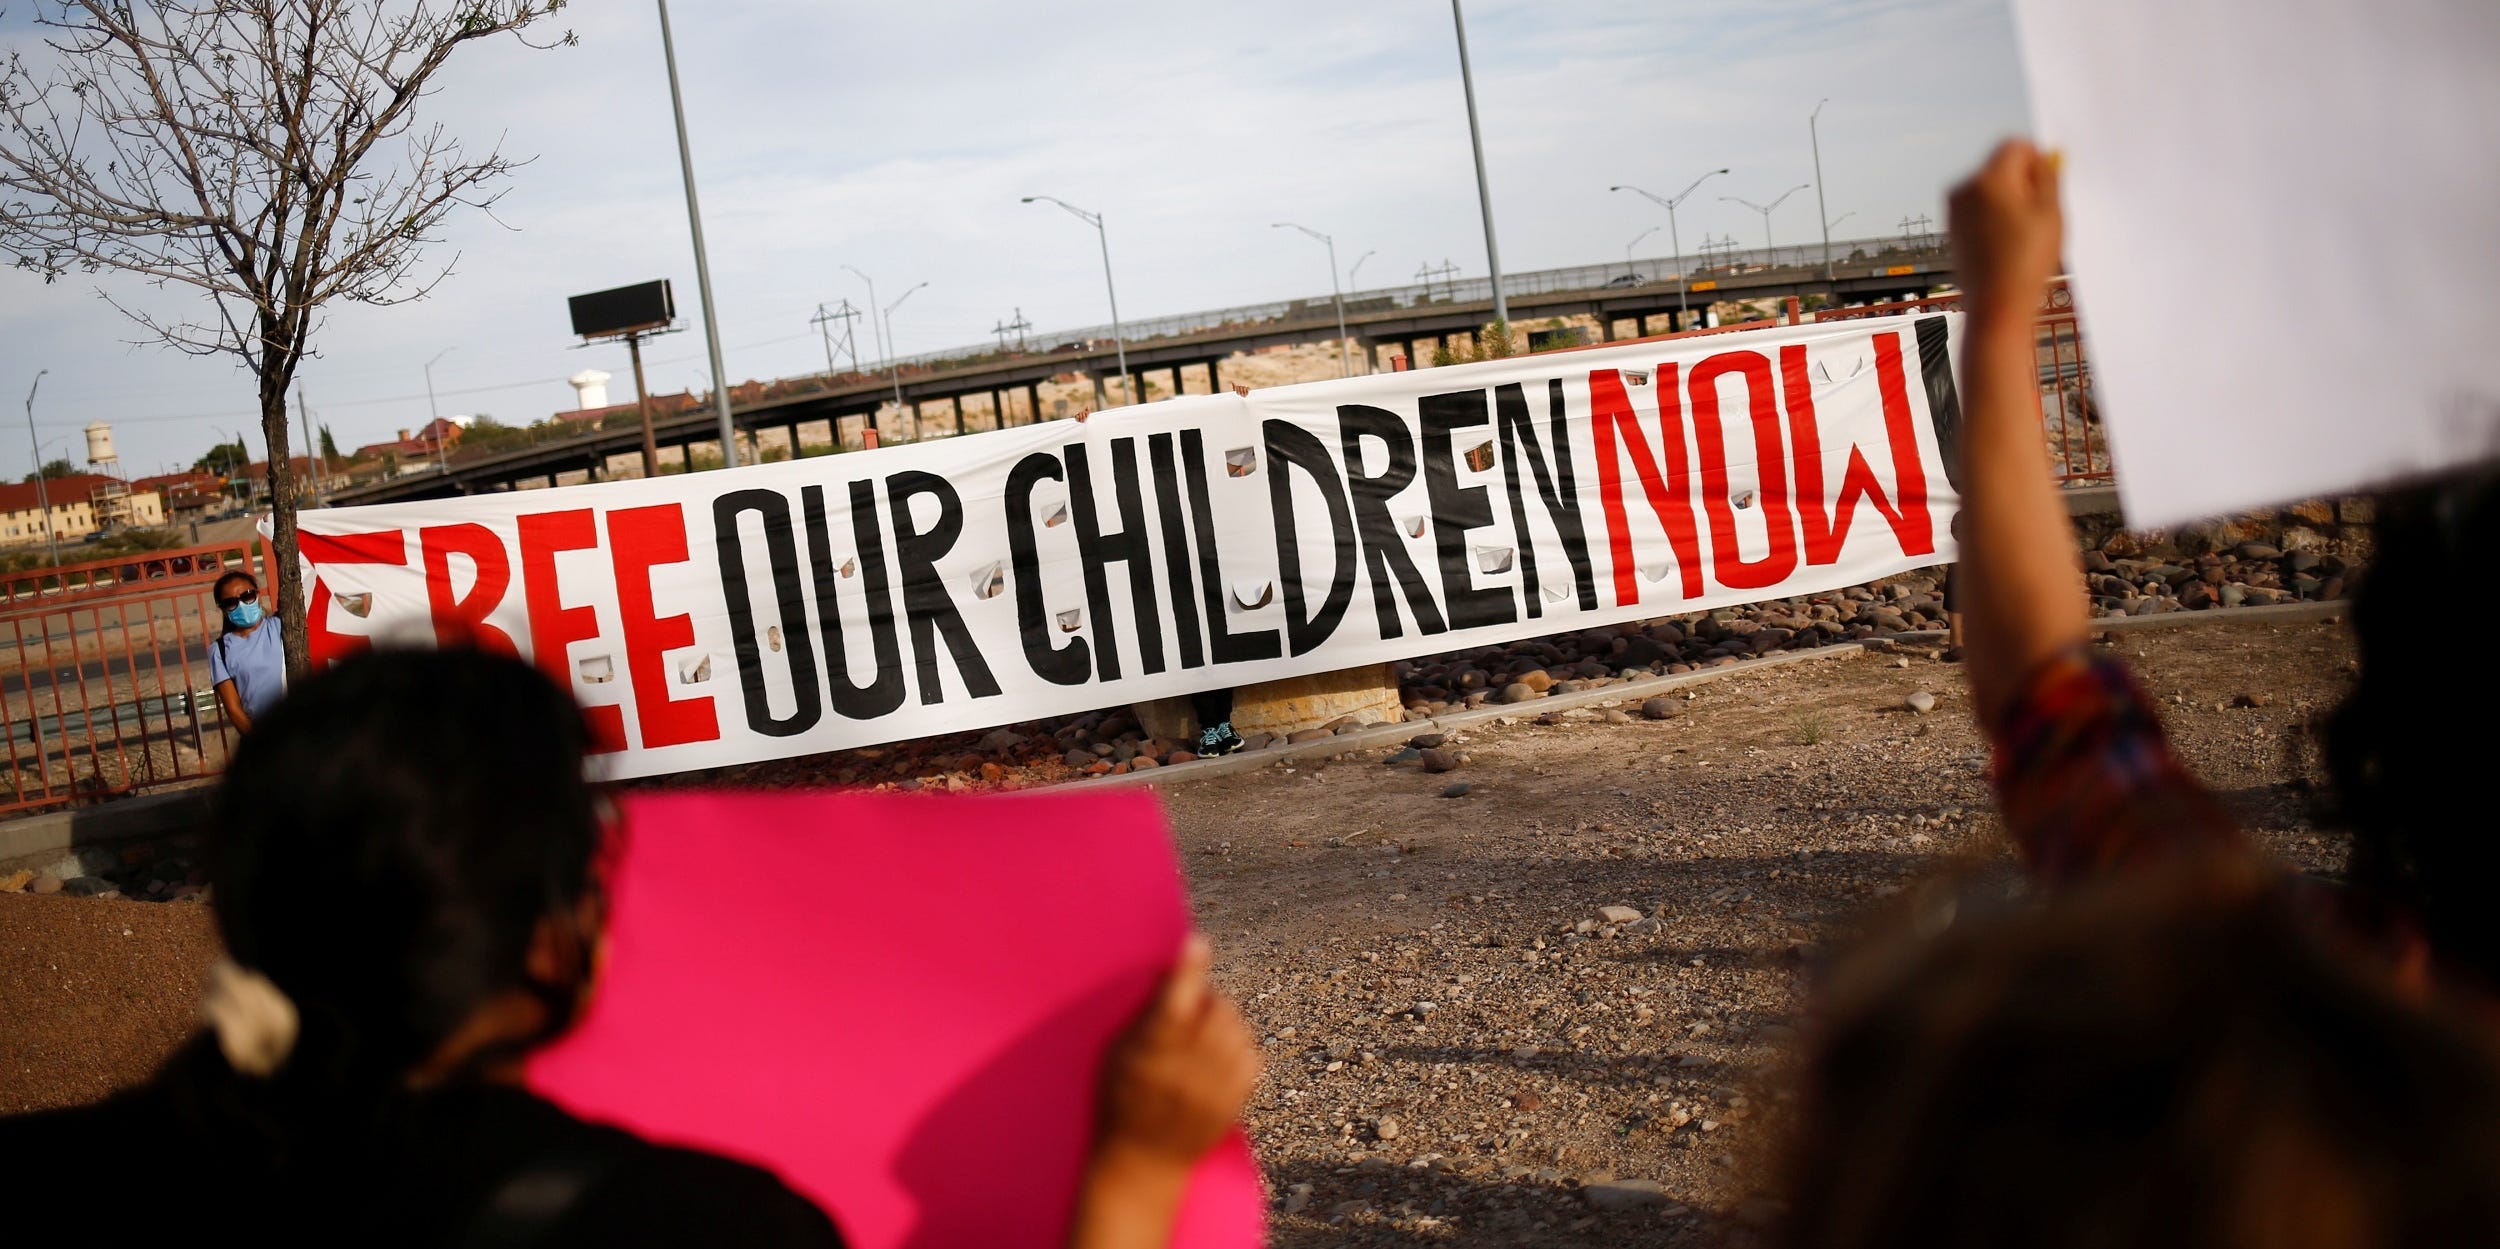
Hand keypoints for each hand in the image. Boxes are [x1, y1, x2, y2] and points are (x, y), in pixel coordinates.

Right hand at [1094, 933, 1258, 1168]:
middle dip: (1205, 998)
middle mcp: (1188, 1069)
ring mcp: (1216, 1087)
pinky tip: (1218, 1056)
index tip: (1197, 942)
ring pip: (1237, 1027)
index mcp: (1151, 1053)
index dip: (1189, 969)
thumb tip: (1168, 972)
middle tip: (1188, 1009)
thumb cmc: (1119, 1100)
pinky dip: (1238, 1046)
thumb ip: (1144, 1014)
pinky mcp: (1236, 1102)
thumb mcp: (1117, 1054)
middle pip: (1215, 1007)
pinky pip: (1252, 1054)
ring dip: (1222, 1021)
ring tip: (1200, 1037)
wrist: (1143, 1163)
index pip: (1175, 1001)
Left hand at [1948, 139, 2063, 321]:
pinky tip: (2007, 243)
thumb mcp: (2051, 212)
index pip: (2015, 145)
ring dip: (2009, 200)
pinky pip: (1979, 209)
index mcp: (1988, 179)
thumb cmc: (2025, 264)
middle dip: (2023, 181)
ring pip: (1990, 188)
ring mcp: (1954, 210)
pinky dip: (1995, 217)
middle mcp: (1964, 189)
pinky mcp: (1952, 228)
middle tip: (2038, 215)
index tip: (2046, 187)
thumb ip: (2049, 176)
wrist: (1997, 305)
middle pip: (2001, 165)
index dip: (2037, 162)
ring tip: (2022, 234)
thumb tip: (2047, 158)